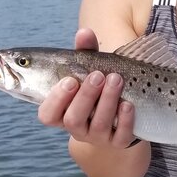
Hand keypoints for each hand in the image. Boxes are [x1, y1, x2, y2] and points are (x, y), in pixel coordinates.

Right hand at [37, 28, 138, 148]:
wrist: (119, 118)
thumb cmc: (98, 89)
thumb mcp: (89, 71)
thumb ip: (85, 53)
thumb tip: (84, 33)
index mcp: (62, 112)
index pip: (47, 115)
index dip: (55, 100)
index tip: (69, 80)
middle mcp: (77, 128)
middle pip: (73, 119)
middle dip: (85, 96)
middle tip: (97, 75)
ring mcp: (98, 138)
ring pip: (98, 125)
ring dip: (107, 101)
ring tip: (116, 79)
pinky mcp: (119, 143)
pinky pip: (121, 136)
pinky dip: (125, 119)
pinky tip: (128, 103)